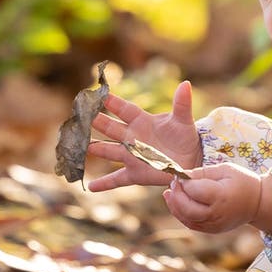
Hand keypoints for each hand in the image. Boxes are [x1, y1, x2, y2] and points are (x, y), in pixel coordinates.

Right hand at [87, 80, 202, 191]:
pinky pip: (117, 179)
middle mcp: (132, 138)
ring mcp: (131, 156)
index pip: (124, 109)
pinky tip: (91, 187)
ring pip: (108, 151)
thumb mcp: (183, 120)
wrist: (191, 159)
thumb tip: (185, 84)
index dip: (113, 102)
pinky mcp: (135, 173)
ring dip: (95, 149)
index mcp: (142, 121)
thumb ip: (182, 104)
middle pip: (111, 128)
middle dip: (97, 122)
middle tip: (81, 116)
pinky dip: (104, 184)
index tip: (99, 94)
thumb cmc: (185, 136)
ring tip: (80, 146)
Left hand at [163, 163, 271, 235]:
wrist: (259, 204)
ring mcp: (214, 224)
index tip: (179, 174)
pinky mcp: (212, 230)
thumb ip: (203, 172)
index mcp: (222, 196)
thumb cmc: (243, 182)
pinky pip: (192, 224)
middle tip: (173, 183)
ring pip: (187, 219)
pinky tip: (176, 203)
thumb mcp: (226, 169)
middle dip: (176, 196)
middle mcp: (217, 213)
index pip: (196, 191)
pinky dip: (181, 215)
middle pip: (188, 209)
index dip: (184, 183)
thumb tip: (182, 175)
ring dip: (174, 206)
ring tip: (170, 193)